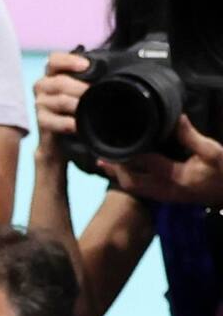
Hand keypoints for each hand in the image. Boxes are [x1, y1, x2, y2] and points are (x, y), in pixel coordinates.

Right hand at [32, 51, 89, 163]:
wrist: (63, 142)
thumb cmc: (76, 112)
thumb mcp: (82, 92)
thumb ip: (90, 79)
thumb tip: (110, 71)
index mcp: (53, 74)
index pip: (54, 60)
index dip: (69, 61)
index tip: (86, 65)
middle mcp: (43, 86)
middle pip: (60, 82)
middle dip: (81, 88)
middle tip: (96, 94)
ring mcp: (40, 104)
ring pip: (61, 100)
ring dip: (78, 106)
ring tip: (89, 110)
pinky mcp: (41, 121)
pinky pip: (55, 120)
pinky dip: (69, 123)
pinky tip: (78, 126)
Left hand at [98, 116, 222, 205]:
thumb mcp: (212, 152)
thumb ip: (192, 137)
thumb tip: (177, 118)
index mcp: (176, 176)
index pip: (145, 162)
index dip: (129, 151)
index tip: (117, 138)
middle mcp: (164, 189)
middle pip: (130, 181)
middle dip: (116, 167)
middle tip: (103, 152)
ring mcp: (162, 195)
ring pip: (131, 187)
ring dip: (117, 174)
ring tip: (104, 159)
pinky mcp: (162, 197)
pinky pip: (138, 189)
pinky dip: (127, 178)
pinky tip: (120, 168)